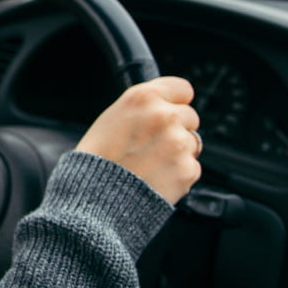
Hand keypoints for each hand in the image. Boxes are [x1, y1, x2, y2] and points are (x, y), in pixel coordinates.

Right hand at [75, 76, 201, 203]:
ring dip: (178, 152)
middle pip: (190, 117)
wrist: (95, 197)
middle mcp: (165, 116)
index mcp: (144, 98)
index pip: (182, 89)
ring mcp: (178, 143)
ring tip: (151, 164)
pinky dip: (178, 174)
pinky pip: (192, 167)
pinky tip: (156, 177)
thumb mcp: (113, 116)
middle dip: (177, 129)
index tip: (170, 112)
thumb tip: (168, 106)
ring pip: (192, 143)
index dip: (175, 102)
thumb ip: (144, 108)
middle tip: (152, 145)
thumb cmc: (98, 158)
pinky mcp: (187, 169)